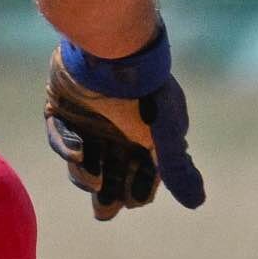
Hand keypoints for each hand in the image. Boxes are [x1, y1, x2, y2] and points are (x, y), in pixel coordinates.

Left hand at [43, 37, 203, 220]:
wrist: (111, 49)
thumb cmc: (144, 94)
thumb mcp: (165, 134)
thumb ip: (177, 168)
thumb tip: (198, 203)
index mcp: (145, 137)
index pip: (142, 176)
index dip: (137, 192)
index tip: (132, 199)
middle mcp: (117, 131)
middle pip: (111, 174)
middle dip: (108, 194)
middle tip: (103, 210)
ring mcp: (89, 119)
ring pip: (83, 160)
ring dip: (85, 174)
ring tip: (90, 175)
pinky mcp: (62, 106)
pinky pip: (59, 135)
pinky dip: (66, 146)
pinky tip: (76, 151)